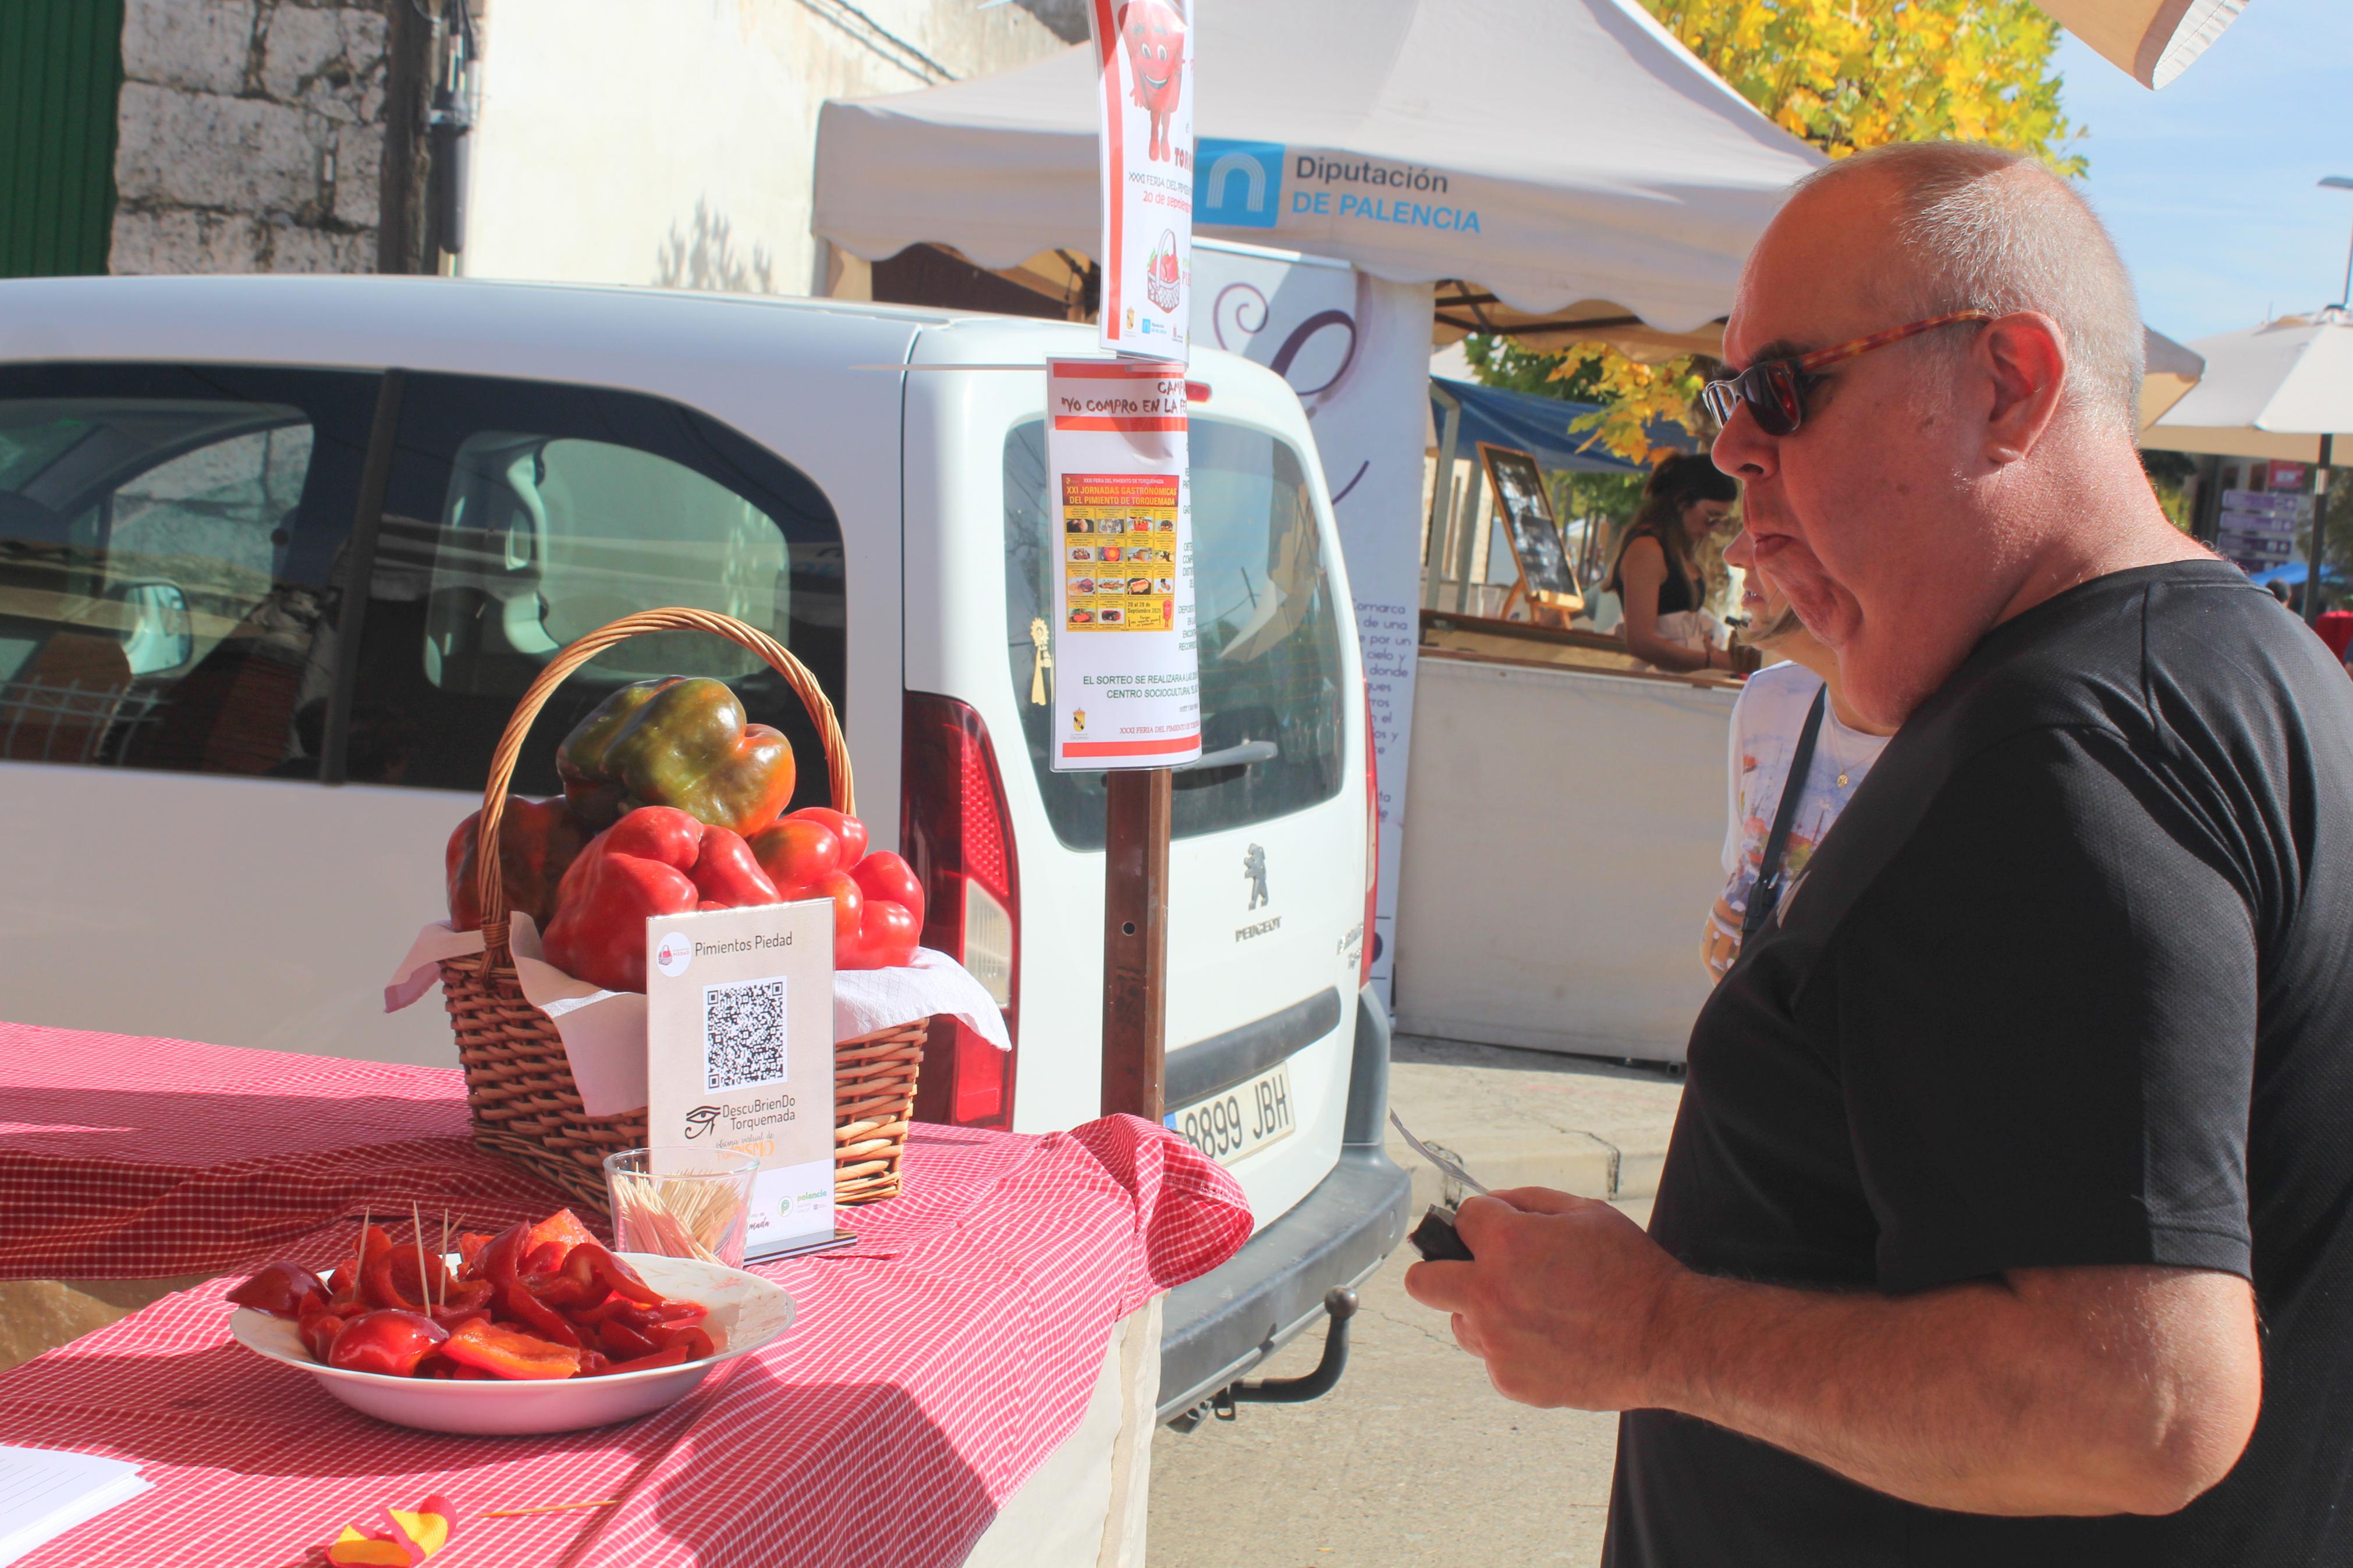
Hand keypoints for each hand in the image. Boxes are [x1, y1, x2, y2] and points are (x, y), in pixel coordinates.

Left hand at [1402, 1187, 1688, 1409]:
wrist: (1666, 1339)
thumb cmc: (1632, 1273)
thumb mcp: (1585, 1212)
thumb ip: (1528, 1201)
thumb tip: (1494, 1205)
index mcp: (1505, 1245)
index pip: (1460, 1219)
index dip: (1484, 1219)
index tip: (1499, 1228)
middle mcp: (1489, 1295)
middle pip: (1421, 1281)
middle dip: (1439, 1268)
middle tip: (1473, 1270)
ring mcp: (1496, 1343)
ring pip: (1458, 1322)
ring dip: (1480, 1311)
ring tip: (1533, 1309)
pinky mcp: (1510, 1380)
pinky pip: (1492, 1357)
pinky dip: (1512, 1348)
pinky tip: (1552, 1340)